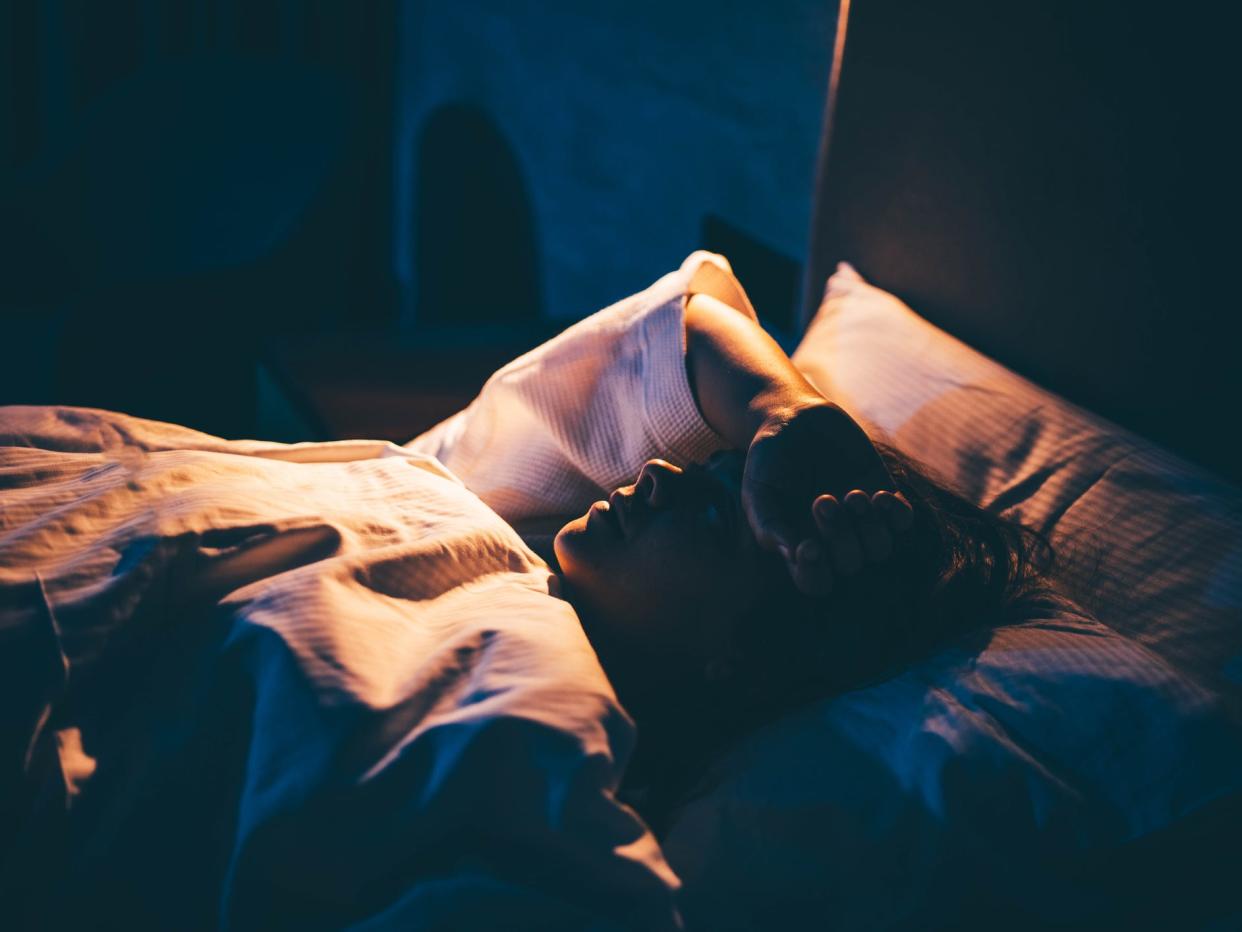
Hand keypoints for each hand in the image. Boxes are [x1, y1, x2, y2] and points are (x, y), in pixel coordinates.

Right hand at [741, 400, 913, 594]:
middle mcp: (833, 540)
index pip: (814, 582)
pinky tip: (879, 495)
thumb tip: (793, 555)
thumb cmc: (769, 458)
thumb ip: (768, 524)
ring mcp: (861, 521)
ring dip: (870, 527)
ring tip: (852, 495)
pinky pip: (904, 524)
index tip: (810, 546)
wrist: (795, 418)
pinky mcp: (884, 496)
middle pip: (850, 566)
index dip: (816, 573)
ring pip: (880, 550)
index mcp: (801, 546)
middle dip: (839, 535)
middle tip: (822, 499)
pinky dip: (896, 515)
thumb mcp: (757, 489)